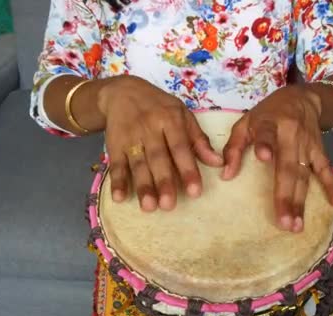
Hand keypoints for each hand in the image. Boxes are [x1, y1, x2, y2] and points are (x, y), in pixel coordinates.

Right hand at [97, 75, 222, 210]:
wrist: (122, 91)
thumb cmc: (159, 107)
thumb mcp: (182, 115)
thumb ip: (198, 140)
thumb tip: (218, 162)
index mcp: (171, 120)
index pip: (181, 148)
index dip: (188, 170)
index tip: (196, 192)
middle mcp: (150, 128)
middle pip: (158, 158)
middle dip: (163, 182)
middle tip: (169, 205)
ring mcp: (130, 137)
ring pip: (137, 164)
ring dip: (142, 186)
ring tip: (149, 207)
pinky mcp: (114, 144)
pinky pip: (116, 164)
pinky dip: (117, 182)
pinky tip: (120, 198)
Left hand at [222, 85, 332, 231]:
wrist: (303, 97)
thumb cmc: (268, 113)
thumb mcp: (246, 122)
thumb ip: (233, 147)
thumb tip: (226, 175)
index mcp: (269, 123)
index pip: (266, 134)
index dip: (265, 144)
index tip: (262, 158)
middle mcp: (291, 135)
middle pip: (288, 167)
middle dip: (286, 195)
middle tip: (284, 222)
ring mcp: (308, 145)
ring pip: (304, 176)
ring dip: (302, 201)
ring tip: (297, 225)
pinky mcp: (320, 151)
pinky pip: (326, 170)